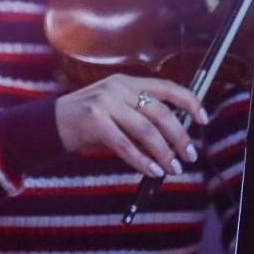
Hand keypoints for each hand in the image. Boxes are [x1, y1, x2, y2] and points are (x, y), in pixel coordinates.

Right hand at [54, 74, 207, 178]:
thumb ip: (140, 118)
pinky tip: (151, 171)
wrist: (49, 125)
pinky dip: (141, 161)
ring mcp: (105, 103)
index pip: (167, 87)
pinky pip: (125, 145)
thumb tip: (173, 141)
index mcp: (126, 82)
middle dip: (179, 136)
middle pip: (160, 112)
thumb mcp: (115, 112)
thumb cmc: (87, 123)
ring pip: (146, 130)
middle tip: (189, 155)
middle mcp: (118, 88)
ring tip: (172, 168)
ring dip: (163, 153)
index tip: (203, 119)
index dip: (189, 102)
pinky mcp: (94, 121)